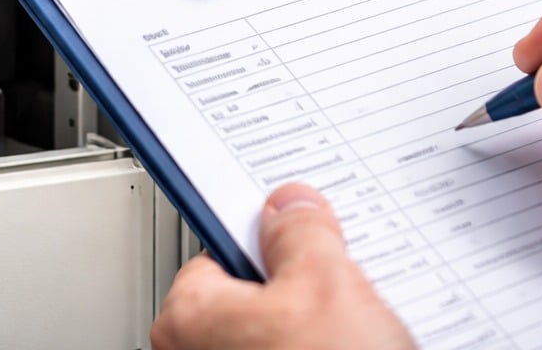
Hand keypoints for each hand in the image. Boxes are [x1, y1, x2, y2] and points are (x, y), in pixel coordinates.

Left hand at [150, 184, 413, 349]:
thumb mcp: (328, 284)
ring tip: (353, 337)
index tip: (294, 232)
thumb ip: (301, 233)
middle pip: (247, 297)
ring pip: (271, 338)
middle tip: (338, 294)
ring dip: (311, 332)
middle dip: (295, 292)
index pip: (218, 250)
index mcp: (187, 317)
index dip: (266, 240)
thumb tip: (289, 205)